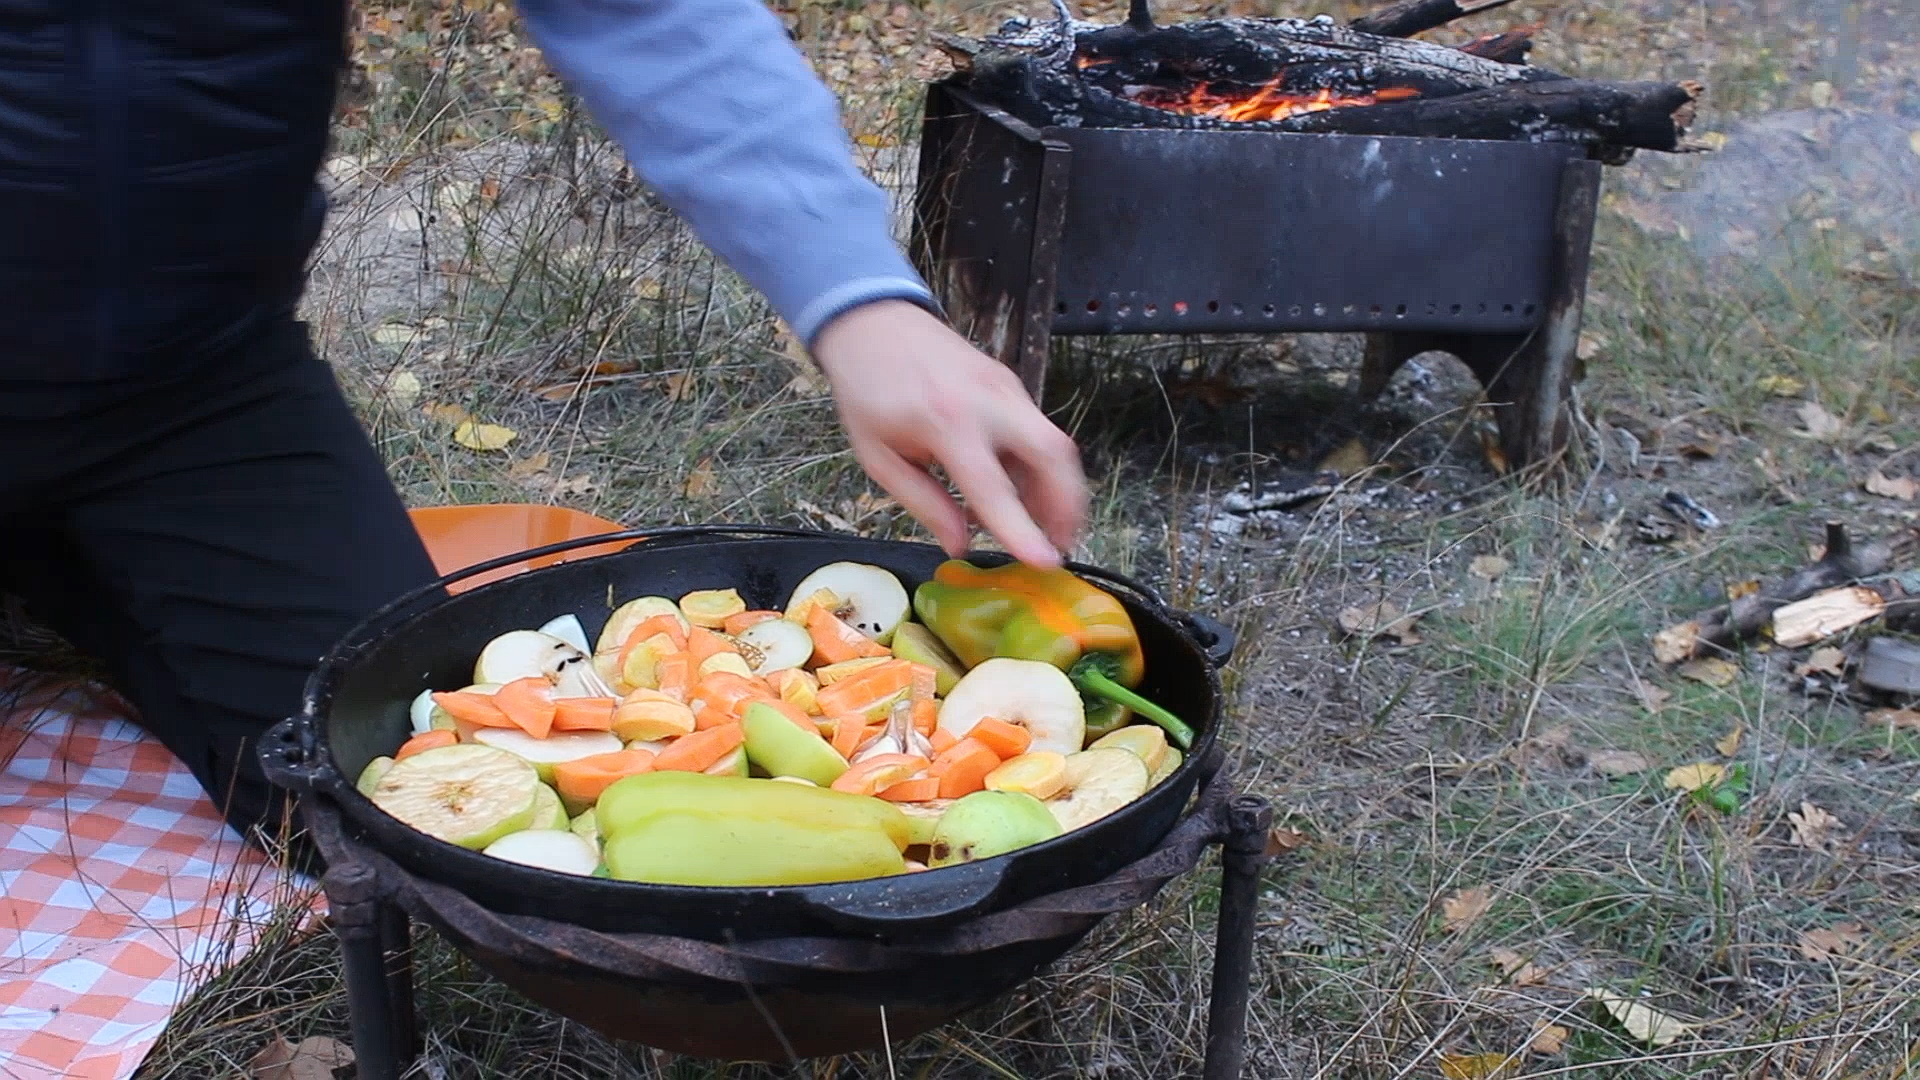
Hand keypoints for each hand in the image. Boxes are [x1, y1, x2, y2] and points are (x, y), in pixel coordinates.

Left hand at [810, 300, 1088, 566]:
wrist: (872, 321)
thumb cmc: (867, 392)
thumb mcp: (879, 457)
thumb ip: (924, 503)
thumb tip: (961, 545)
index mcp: (946, 423)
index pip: (993, 487)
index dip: (1022, 528)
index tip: (1047, 562)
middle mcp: (988, 401)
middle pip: (1053, 454)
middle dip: (1068, 504)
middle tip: (1061, 544)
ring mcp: (1006, 387)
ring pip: (1055, 442)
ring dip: (1059, 489)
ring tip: (1046, 526)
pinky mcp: (1011, 383)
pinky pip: (1038, 430)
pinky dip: (1040, 467)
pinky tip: (1022, 491)